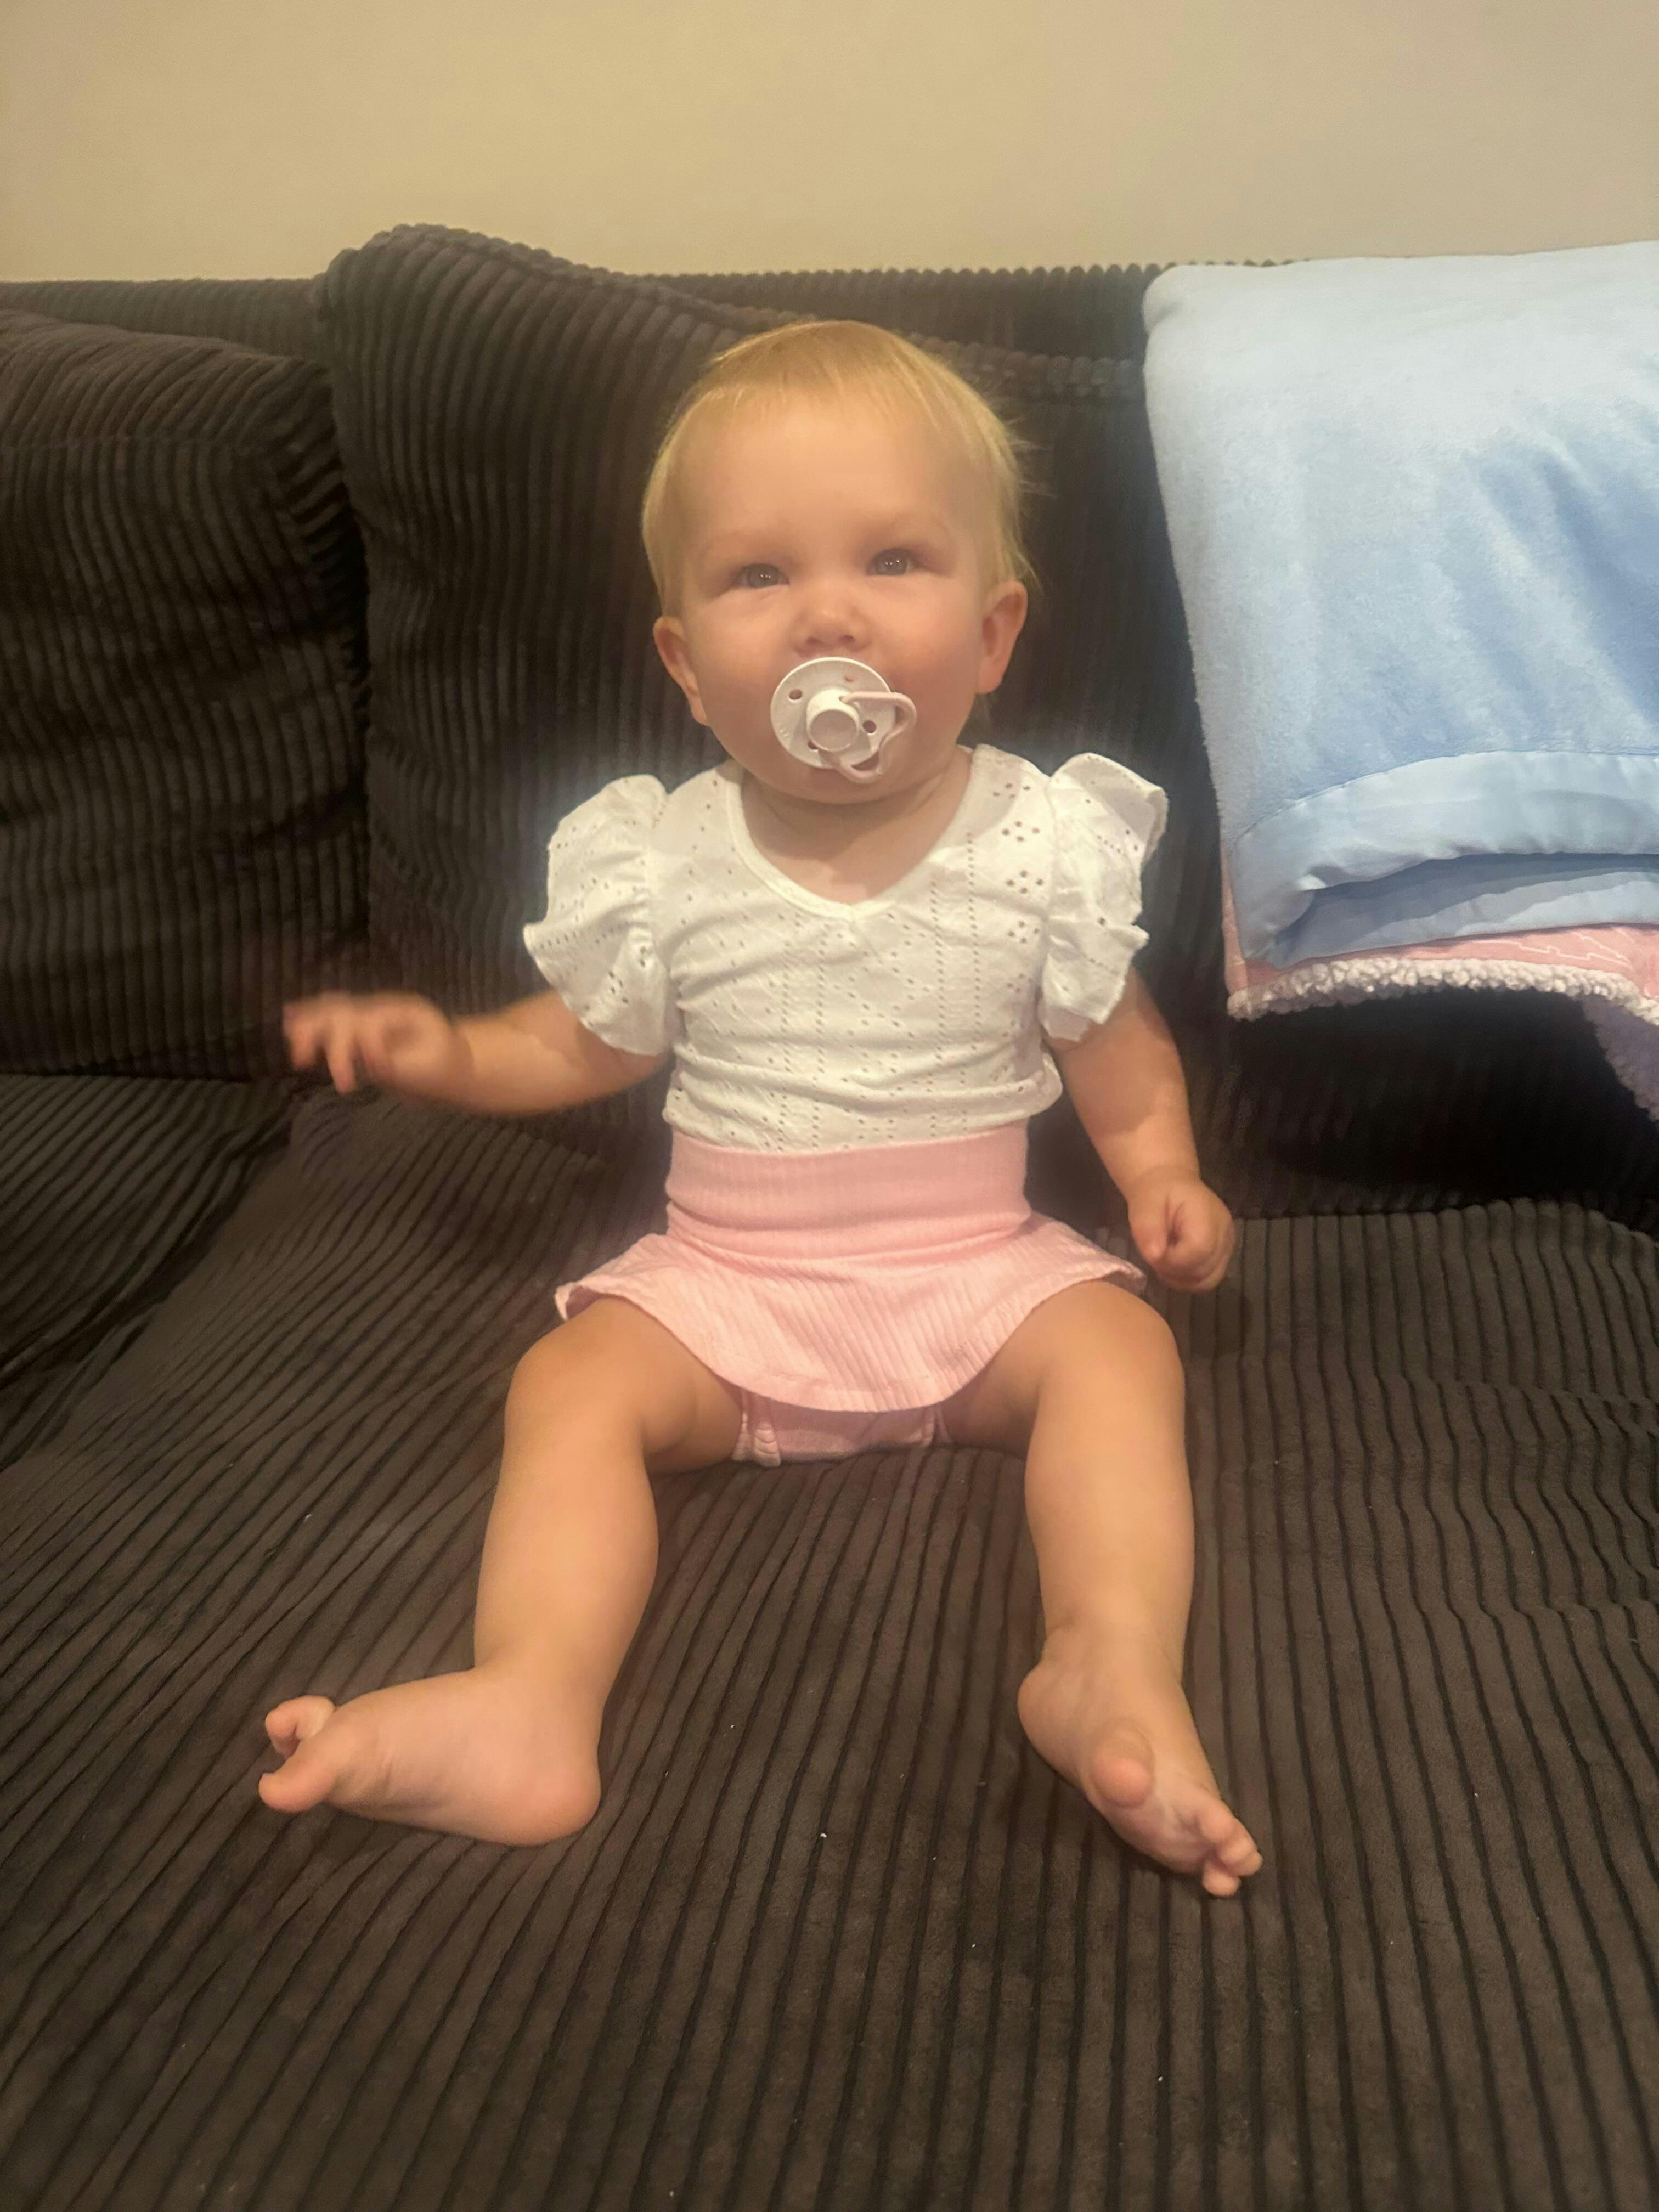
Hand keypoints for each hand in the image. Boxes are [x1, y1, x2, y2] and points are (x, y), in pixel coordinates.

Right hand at [281, 992, 469, 1099]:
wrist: (453, 1059)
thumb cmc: (445, 1062)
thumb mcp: (430, 1065)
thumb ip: (399, 1063)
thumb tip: (371, 1063)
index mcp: (400, 1012)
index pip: (369, 1022)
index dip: (362, 1047)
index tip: (364, 1078)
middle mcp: (379, 1009)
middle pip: (342, 1011)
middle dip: (321, 1032)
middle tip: (303, 1060)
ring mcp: (368, 1017)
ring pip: (332, 1012)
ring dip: (308, 1025)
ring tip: (292, 1043)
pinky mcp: (359, 1032)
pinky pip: (331, 1021)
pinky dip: (309, 1022)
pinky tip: (289, 1023)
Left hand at [1124, 1172, 1234, 1292]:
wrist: (1170, 1185)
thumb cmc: (1156, 1194)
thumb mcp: (1144, 1205)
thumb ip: (1148, 1229)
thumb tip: (1155, 1256)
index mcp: (1207, 1215)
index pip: (1199, 1251)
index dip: (1173, 1261)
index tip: (1154, 1253)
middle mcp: (1224, 1232)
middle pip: (1205, 1270)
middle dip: (1175, 1271)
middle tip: (1156, 1257)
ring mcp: (1227, 1245)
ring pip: (1209, 1280)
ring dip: (1182, 1279)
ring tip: (1165, 1261)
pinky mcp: (1223, 1255)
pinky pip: (1209, 1279)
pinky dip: (1189, 1280)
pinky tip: (1173, 1266)